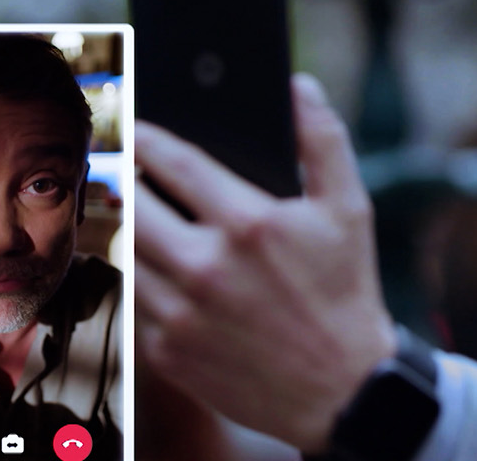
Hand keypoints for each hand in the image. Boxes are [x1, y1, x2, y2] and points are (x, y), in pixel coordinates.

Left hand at [134, 74, 395, 452]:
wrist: (343, 390)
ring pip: (127, 253)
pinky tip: (162, 272)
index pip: (174, 162)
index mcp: (249, 224)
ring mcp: (181, 314)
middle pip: (134, 204)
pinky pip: (136, 302)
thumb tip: (298, 86)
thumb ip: (324, 140)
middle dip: (126, 178)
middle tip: (126, 168)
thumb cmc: (347, 292)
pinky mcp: (168, 352)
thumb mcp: (351, 209)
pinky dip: (143, 281)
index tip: (137, 124)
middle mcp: (206, 267)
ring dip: (130, 230)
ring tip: (143, 217)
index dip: (148, 136)